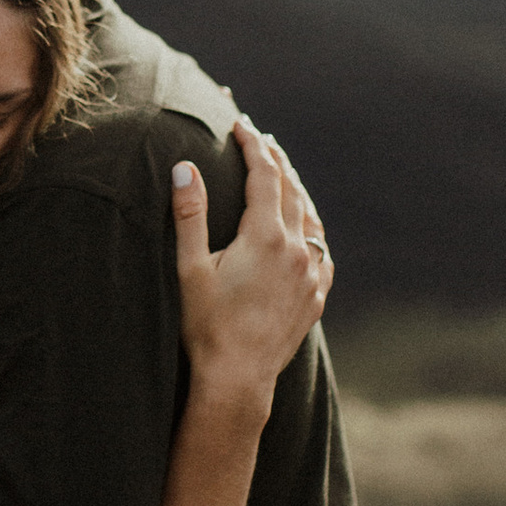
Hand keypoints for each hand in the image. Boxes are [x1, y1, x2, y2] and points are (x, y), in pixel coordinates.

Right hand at [171, 116, 334, 409]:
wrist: (238, 379)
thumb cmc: (206, 325)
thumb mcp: (189, 268)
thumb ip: (189, 214)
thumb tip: (184, 168)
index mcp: (265, 236)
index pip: (264, 175)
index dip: (253, 146)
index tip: (241, 126)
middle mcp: (296, 250)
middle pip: (291, 190)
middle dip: (275, 160)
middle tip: (261, 139)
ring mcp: (311, 274)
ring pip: (310, 218)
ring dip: (296, 191)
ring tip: (283, 175)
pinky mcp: (316, 297)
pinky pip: (321, 250)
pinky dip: (311, 228)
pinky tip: (305, 229)